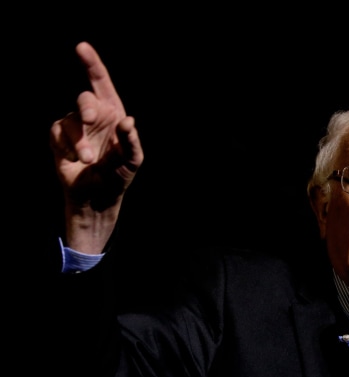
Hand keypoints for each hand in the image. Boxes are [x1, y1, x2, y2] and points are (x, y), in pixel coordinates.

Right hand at [49, 41, 143, 252]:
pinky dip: (66, 148)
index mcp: (114, 114)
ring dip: (80, 142)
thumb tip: (128, 122)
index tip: (81, 47)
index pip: (102, 84)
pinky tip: (75, 161)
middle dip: (86, 107)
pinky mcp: (58, 138)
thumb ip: (131, 141)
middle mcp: (93, 116)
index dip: (91, 64)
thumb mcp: (132, 161)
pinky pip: (57, 133)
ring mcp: (75, 126)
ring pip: (71, 121)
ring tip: (89, 161)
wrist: (97, 198)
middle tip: (90, 118)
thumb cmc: (119, 177)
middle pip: (85, 98)